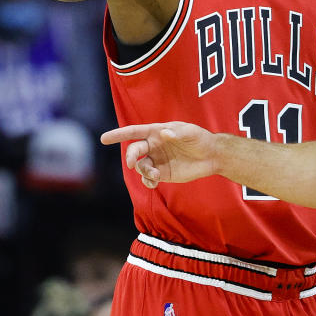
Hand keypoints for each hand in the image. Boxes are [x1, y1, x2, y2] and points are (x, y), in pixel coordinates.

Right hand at [100, 121, 219, 187]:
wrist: (211, 156)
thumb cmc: (200, 138)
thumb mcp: (190, 132)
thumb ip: (177, 133)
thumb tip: (162, 134)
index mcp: (156, 132)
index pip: (134, 132)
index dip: (119, 134)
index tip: (104, 138)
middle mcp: (153, 146)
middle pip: (135, 150)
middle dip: (131, 157)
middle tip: (133, 164)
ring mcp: (157, 160)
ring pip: (141, 167)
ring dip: (143, 172)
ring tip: (155, 175)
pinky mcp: (162, 173)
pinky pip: (148, 178)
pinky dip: (147, 182)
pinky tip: (153, 183)